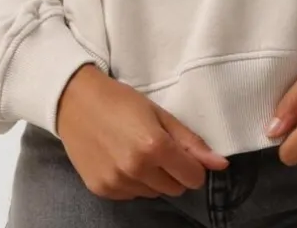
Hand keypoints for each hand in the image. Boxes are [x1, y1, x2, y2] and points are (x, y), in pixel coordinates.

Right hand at [56, 64, 229, 198]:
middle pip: (175, 188)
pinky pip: (132, 195)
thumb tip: (221, 164)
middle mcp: (136, 169)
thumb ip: (191, 142)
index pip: (193, 177)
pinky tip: (122, 159)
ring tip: (138, 151)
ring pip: (154, 193)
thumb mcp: (160, 114)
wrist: (75, 102)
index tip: (184, 152)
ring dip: (154, 178)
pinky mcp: (102, 190)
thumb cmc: (121, 101)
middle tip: (159, 148)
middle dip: (174, 171)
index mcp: (154, 147)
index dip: (193, 165)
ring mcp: (117, 182)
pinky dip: (134, 182)